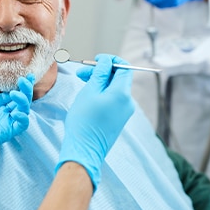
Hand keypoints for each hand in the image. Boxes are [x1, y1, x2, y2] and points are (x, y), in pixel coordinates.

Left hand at [0, 73, 33, 172]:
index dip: (20, 85)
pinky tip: (16, 111)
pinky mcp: (3, 132)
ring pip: (23, 111)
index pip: (11, 94)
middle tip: (25, 79)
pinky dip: (23, 118)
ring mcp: (2, 123)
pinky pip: (20, 126)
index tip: (25, 75)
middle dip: (25, 90)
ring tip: (14, 93)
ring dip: (24, 101)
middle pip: (20, 101)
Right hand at [56, 54, 134, 189]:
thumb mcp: (89, 92)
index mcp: (122, 93)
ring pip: (114, 89)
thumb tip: (106, 62)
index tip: (96, 60)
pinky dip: (102, 93)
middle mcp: (127, 102)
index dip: (111, 60)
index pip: (124, 67)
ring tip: (82, 82)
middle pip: (118, 78)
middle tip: (82, 72)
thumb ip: (100, 74)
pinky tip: (88, 95)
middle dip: (101, 71)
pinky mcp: (118, 119)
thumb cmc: (84, 121)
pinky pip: (113, 99)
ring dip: (100, 82)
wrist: (84, 149)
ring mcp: (124, 111)